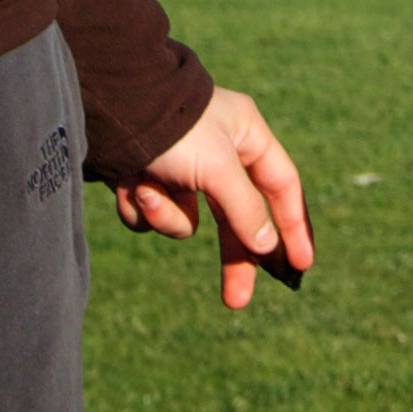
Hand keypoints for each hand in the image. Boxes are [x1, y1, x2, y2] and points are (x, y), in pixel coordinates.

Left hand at [109, 81, 312, 308]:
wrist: (111, 110)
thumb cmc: (175, 131)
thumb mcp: (219, 168)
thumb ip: (246, 209)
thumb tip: (267, 245)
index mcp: (245, 135)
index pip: (282, 186)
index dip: (293, 225)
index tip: (301, 265)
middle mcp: (217, 151)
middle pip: (236, 218)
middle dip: (231, 258)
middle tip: (235, 301)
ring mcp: (181, 168)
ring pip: (187, 220)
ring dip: (166, 215)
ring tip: (146, 192)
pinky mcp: (149, 178)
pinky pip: (154, 216)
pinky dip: (140, 209)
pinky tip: (128, 184)